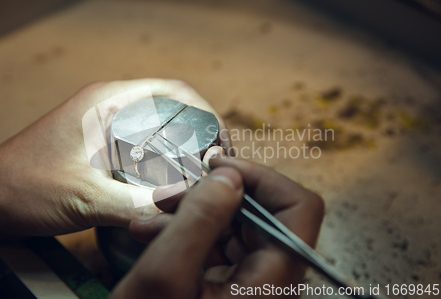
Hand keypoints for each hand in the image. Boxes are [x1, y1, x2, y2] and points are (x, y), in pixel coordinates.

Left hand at [0, 79, 230, 236]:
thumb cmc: (22, 188)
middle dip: (200, 135)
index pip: (174, 91)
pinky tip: (170, 186)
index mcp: (108, 102)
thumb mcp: (84, 199)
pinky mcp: (101, 147)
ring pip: (160, 129)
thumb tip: (186, 206)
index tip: (221, 145)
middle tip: (216, 168)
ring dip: (183, 149)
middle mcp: (110, 107)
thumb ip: (137, 204)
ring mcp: (106, 126)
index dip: (206, 114)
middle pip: (173, 109)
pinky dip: (164, 162)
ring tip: (200, 178)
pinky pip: (144, 147)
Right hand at [111, 157, 323, 298]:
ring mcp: (252, 286)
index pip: (300, 210)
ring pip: (238, 227)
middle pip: (265, 214)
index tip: (220, 168)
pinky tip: (155, 232)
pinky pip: (221, 246)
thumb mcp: (164, 277)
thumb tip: (229, 177)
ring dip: (196, 212)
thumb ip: (199, 220)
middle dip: (216, 194)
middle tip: (174, 190)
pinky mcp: (231, 287)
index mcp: (271, 285)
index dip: (263, 179)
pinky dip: (190, 232)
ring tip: (154, 214)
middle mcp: (271, 284)